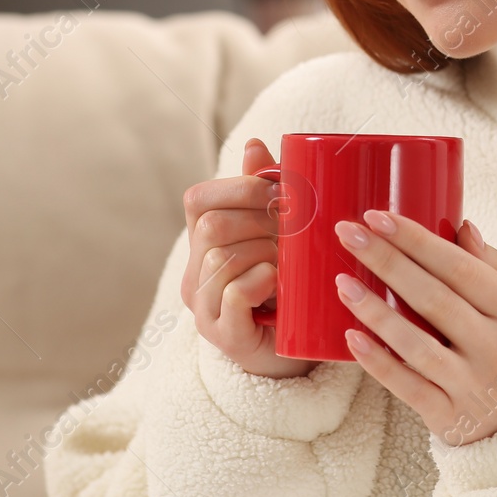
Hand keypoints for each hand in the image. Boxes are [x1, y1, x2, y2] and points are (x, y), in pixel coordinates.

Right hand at [180, 138, 318, 379]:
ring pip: (222, 259)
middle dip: (260, 222)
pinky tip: (279, 285)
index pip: (198, 199)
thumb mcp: (281, 235)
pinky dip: (261, 281)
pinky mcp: (223, 335)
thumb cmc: (291, 289)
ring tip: (290, 264)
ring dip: (266, 254)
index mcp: (204, 245)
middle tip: (294, 232)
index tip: (278, 192)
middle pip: (212, 227)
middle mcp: (195, 275)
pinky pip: (233, 293)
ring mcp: (204, 307)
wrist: (301, 351)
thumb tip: (255, 144)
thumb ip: (264, 192)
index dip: (238, 187)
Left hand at [333, 210, 496, 446]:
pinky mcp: (452, 417)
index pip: (460, 267)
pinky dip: (379, 363)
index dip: (417, 241)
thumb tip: (462, 226)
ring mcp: (474, 384)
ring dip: (375, 312)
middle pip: (432, 298)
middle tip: (348, 233)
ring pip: (416, 344)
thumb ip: (496, 266)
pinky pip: (408, 387)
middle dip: (387, 262)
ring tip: (342, 282)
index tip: (379, 217)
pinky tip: (352, 338)